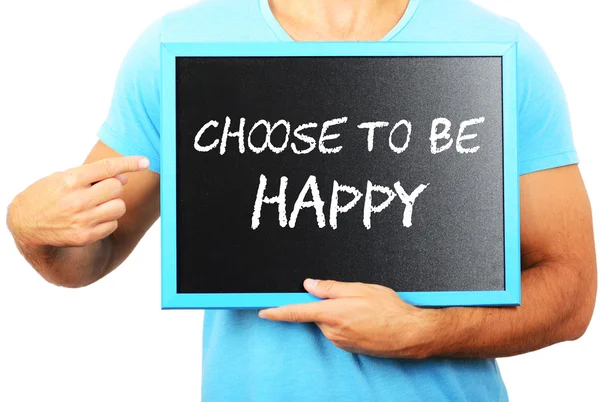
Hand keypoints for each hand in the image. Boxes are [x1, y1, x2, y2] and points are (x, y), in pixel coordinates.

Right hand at [7, 156, 148, 247]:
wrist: (25, 223)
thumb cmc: (48, 194)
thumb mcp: (63, 177)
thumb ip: (93, 176)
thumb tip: (124, 179)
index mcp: (71, 180)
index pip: (107, 168)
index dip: (129, 163)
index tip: (144, 161)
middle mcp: (77, 200)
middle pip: (117, 188)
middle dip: (114, 186)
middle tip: (100, 190)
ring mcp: (82, 220)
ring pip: (119, 207)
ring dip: (113, 204)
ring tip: (96, 205)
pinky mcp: (85, 236)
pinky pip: (113, 225)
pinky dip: (107, 220)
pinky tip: (92, 218)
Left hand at [258, 279, 441, 358]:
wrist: (410, 334)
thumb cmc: (389, 309)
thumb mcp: (360, 289)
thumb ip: (331, 287)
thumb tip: (309, 284)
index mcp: (331, 313)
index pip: (296, 312)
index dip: (277, 311)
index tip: (263, 311)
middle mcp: (332, 331)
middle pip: (317, 314)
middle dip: (327, 304)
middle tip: (351, 297)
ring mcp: (340, 342)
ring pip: (329, 322)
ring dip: (339, 314)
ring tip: (364, 309)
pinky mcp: (349, 348)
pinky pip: (339, 332)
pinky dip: (347, 323)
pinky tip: (366, 319)